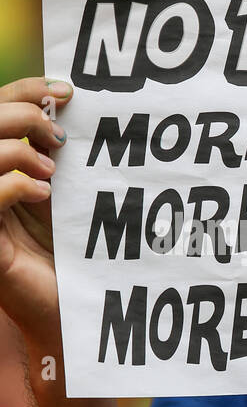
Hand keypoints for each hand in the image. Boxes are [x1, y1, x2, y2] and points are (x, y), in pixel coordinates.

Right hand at [0, 77, 70, 350]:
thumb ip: (63, 161)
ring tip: (53, 172)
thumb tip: (72, 112)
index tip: (67, 90)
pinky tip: (42, 193)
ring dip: (15, 151)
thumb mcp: (72, 201)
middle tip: (58, 135)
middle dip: (18, 115)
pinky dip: (12, 185)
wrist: (78, 315)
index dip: (23, 92)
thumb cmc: (79, 259)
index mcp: (1, 171)